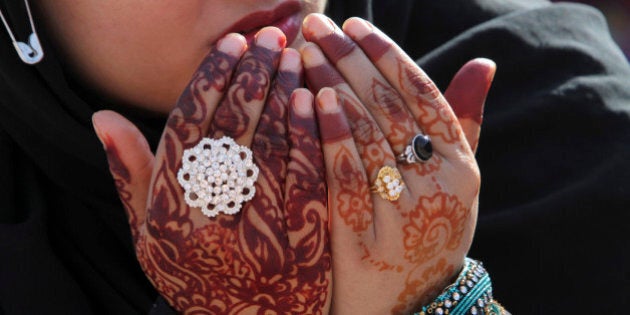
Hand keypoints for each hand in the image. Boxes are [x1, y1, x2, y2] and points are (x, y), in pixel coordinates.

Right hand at [92, 27, 330, 313]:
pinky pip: (307, 180)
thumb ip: (129, 178)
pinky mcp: (303, 247)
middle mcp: (212, 225)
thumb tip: (104, 116)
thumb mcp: (149, 237)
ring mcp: (260, 237)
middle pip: (233, 133)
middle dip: (251, 77)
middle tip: (268, 40)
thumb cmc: (194, 277)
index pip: (188, 132)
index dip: (210, 81)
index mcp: (170, 218)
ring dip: (282, 96)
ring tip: (292, 58)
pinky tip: (312, 101)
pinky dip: (309, 136)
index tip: (230, 45)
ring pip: (271, 149)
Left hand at [300, 15, 494, 313]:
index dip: (387, 55)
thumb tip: (485, 63)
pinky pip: (344, 181)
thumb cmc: (428, 227)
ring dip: (332, 89)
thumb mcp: (455, 179)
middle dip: (348, 60)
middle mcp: (439, 189)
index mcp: (462, 166)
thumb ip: (463, 122)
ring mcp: (403, 219)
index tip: (355, 25)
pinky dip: (327, 138)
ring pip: (365, 138)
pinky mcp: (365, 246)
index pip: (423, 95)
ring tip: (303, 56)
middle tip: (314, 27)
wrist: (408, 302)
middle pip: (389, 109)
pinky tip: (307, 103)